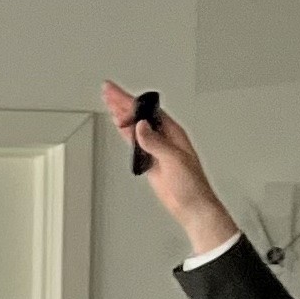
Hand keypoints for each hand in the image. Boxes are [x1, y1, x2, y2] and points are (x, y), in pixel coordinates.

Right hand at [100, 80, 239, 256]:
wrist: (191, 206)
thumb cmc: (192, 185)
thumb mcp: (174, 160)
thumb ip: (156, 143)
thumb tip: (141, 127)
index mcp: (173, 134)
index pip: (148, 111)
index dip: (130, 101)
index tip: (115, 92)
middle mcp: (165, 138)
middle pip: (140, 115)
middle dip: (123, 103)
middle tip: (107, 92)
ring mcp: (156, 149)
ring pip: (136, 126)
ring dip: (122, 115)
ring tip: (109, 103)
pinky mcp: (150, 161)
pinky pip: (134, 142)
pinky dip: (125, 132)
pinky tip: (119, 126)